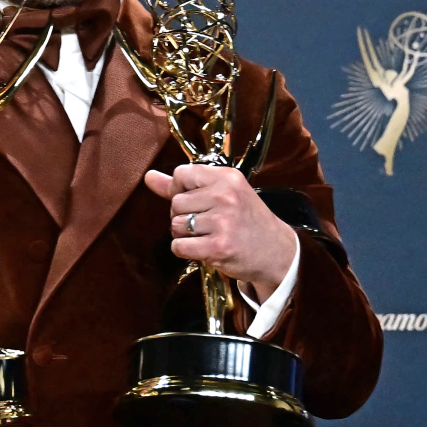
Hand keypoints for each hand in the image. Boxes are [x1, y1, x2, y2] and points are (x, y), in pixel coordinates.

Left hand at [144, 164, 297, 299]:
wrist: (277, 253)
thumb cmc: (246, 220)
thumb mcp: (223, 194)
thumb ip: (183, 185)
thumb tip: (149, 176)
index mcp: (227, 177)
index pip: (181, 174)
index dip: (180, 190)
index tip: (196, 201)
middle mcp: (225, 196)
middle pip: (175, 203)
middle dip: (184, 216)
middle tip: (207, 223)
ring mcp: (222, 222)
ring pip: (175, 225)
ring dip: (185, 235)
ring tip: (208, 236)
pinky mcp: (218, 247)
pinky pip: (179, 246)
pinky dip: (185, 250)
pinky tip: (204, 249)